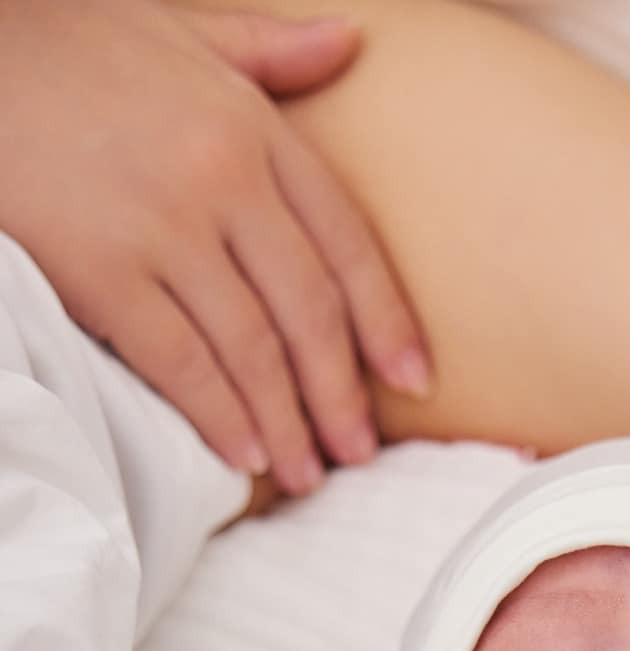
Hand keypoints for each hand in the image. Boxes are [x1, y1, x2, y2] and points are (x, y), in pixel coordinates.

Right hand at [0, 0, 429, 492]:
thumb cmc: (64, 42)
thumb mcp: (176, 26)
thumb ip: (266, 49)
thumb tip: (348, 42)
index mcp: (251, 126)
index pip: (346, 241)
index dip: (386, 320)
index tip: (413, 380)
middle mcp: (221, 178)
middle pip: (309, 310)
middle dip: (340, 394)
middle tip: (357, 454)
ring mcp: (162, 227)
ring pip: (252, 348)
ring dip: (285, 423)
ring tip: (305, 474)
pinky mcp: (103, 269)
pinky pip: (180, 362)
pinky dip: (219, 416)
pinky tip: (243, 455)